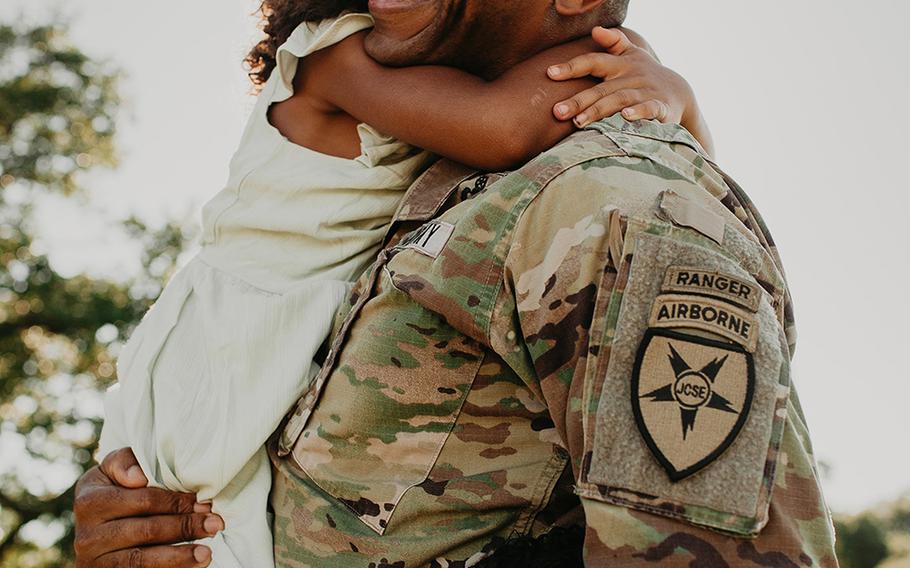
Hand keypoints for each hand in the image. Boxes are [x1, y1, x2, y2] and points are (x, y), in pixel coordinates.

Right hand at [74, 448, 222, 567]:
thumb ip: (124, 463)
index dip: (176, 502)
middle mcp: (87, 534)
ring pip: (141, 560)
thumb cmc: (114, 491)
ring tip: (207, 553)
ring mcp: (94, 561)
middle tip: (215, 524)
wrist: (96, 529)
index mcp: (90, 500)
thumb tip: (139, 477)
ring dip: (179, 556)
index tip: (203, 502)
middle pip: (146, 531)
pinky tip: (192, 565)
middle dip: (185, 527)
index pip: (143, 501)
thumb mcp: (113, 471)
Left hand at [547, 27, 714, 156]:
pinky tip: (626, 117)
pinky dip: (639, 113)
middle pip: (601, 89)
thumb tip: (595, 29)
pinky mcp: (660, 107)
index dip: (572, 67)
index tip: (550, 73)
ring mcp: (646, 92)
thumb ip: (613, 42)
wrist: (679, 93)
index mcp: (620, 65)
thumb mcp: (631, 55)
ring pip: (620, 100)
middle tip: (557, 112)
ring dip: (599, 110)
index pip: (593, 62)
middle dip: (579, 100)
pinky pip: (649, 109)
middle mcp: (631, 77)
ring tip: (579, 122)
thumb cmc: (645, 74)